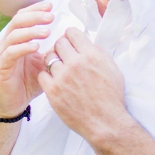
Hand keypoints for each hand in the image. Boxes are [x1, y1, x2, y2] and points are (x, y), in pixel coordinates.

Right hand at [0, 2, 53, 117]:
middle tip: (51, 16)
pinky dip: (23, 48)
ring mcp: (3, 54)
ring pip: (14, 35)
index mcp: (18, 39)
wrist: (13, 104)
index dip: (36, 9)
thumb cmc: (28, 82)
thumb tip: (71, 39)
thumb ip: (52, 51)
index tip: (51, 6)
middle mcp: (8, 43)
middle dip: (35, 16)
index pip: (24, 16)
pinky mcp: (1, 67)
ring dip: (31, 31)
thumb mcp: (44, 63)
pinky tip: (36, 47)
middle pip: (17, 20)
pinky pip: (10, 53)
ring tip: (47, 31)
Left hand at [38, 27, 127, 142]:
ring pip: (48, 58)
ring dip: (54, 62)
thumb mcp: (112, 68)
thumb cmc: (111, 98)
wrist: (105, 122)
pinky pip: (42, 75)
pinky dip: (47, 77)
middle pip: (58, 43)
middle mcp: (76, 63)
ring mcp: (62, 77)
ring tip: (61, 71)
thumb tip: (86, 43)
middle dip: (61, 48)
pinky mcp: (53, 91)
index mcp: (91, 55)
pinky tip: (55, 82)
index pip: (72, 32)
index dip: (70, 37)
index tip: (71, 43)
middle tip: (65, 57)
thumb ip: (98, 53)